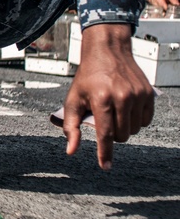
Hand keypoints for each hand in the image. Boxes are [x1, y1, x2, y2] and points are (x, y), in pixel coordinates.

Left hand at [63, 23, 155, 169]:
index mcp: (101, 99)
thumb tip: (71, 150)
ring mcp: (137, 95)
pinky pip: (145, 120)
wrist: (107, 52)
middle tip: (104, 118)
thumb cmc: (88, 77)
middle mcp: (122, 97)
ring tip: (114, 112)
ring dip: (124, 127)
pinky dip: (136, 120)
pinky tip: (126, 108)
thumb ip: (71, 126)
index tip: (106, 166)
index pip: (105, 134)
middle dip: (112, 133)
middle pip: (121, 135)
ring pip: (134, 130)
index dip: (105, 152)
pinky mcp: (148, 94)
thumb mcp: (73, 99)